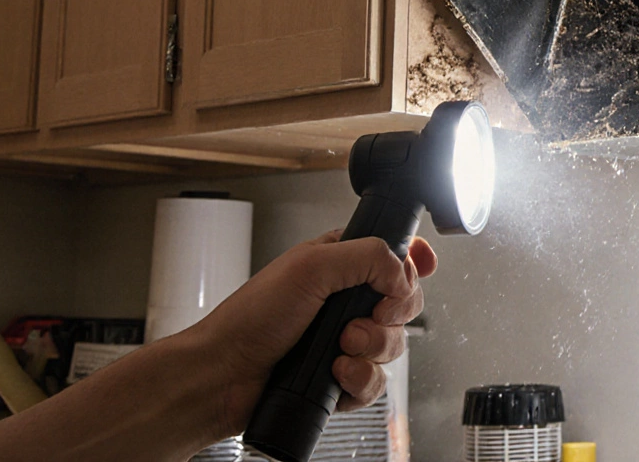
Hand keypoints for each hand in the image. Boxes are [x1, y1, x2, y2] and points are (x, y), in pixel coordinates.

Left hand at [187, 229, 436, 437]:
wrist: (224, 376)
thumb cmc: (252, 318)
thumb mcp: (311, 265)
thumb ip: (368, 256)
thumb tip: (405, 275)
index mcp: (341, 263)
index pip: (397, 256)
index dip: (413, 265)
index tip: (413, 273)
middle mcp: (346, 300)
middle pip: (404, 304)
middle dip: (391, 314)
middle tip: (361, 317)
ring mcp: (346, 339)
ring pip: (394, 345)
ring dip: (371, 349)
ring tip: (338, 348)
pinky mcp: (342, 375)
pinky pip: (377, 381)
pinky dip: (359, 379)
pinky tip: (335, 373)